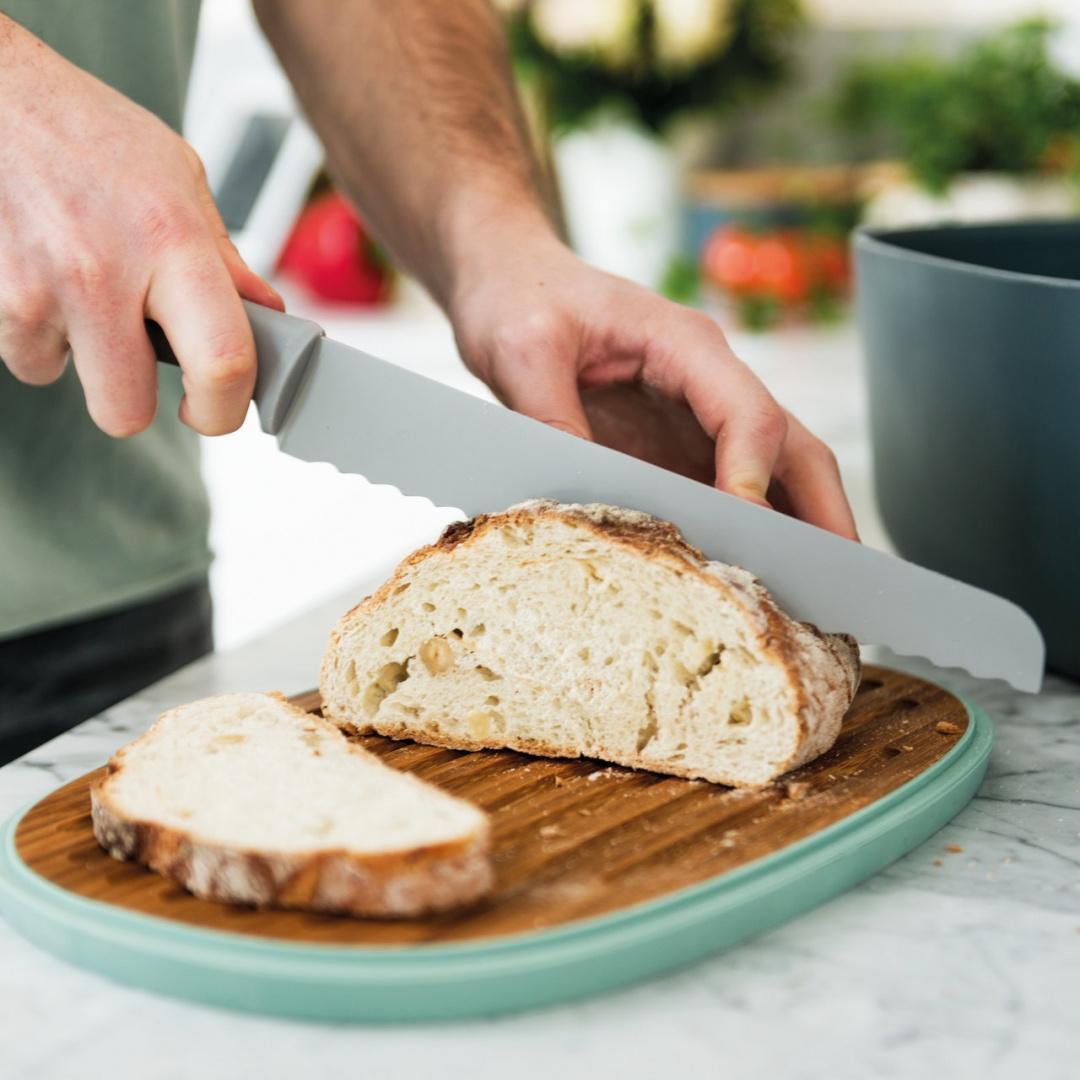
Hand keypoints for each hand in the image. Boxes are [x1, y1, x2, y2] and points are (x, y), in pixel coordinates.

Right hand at [0, 18, 281, 435]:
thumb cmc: (88, 132)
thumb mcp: (179, 179)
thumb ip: (223, 260)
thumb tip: (267, 317)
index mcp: (172, 242)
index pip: (221, 363)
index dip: (225, 408)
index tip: (218, 409)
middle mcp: (103, 272)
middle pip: (127, 412)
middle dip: (139, 401)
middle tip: (145, 363)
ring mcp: (37, 289)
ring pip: (68, 384)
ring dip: (83, 357)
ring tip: (86, 292)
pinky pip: (26, 354)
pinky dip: (38, 331)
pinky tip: (46, 277)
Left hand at [449, 230, 857, 539]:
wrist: (507, 281)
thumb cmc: (519, 298)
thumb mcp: (523, 348)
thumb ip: (551, 416)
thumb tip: (577, 498)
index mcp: (683, 344)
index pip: (747, 412)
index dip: (754, 474)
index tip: (749, 532)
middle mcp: (705, 379)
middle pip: (790, 444)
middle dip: (821, 509)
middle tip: (839, 579)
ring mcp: (693, 415)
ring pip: (771, 472)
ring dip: (795, 528)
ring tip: (813, 596)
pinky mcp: (671, 445)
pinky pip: (722, 490)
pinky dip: (747, 532)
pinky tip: (751, 577)